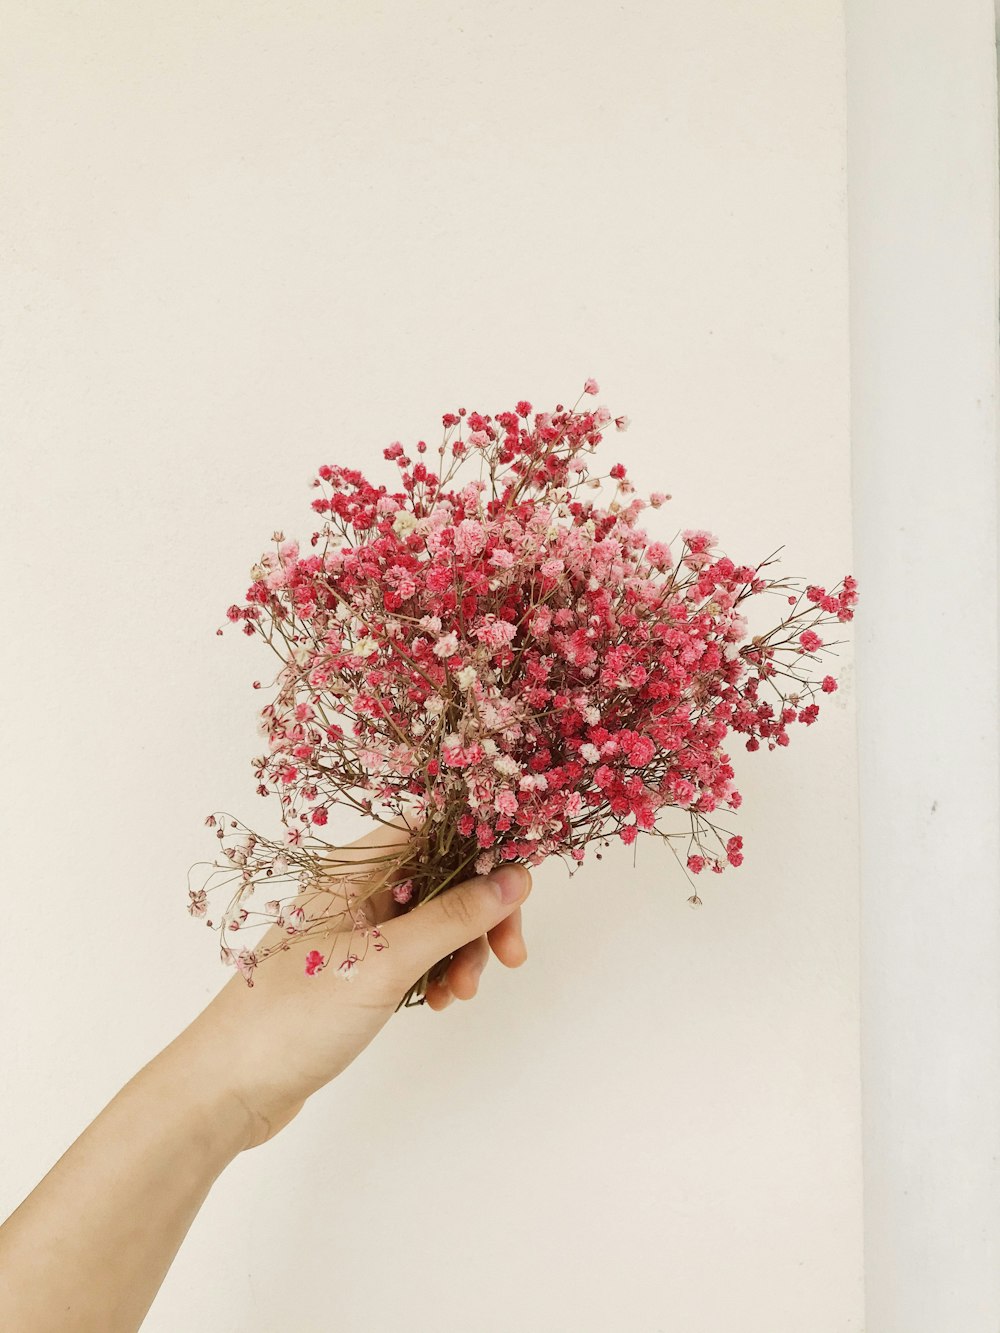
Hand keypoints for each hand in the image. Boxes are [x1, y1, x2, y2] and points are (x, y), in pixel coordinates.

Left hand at [184, 820, 532, 1148]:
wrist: (227, 1089)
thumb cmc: (296, 1014)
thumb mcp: (386, 961)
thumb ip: (455, 917)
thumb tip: (517, 876)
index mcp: (351, 868)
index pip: (432, 829)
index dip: (481, 847)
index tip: (521, 886)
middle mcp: (353, 890)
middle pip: (440, 876)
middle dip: (479, 913)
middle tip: (508, 956)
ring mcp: (353, 933)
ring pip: (431, 921)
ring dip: (460, 950)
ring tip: (459, 995)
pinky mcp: (353, 973)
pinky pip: (413, 956)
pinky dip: (435, 973)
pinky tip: (437, 1003)